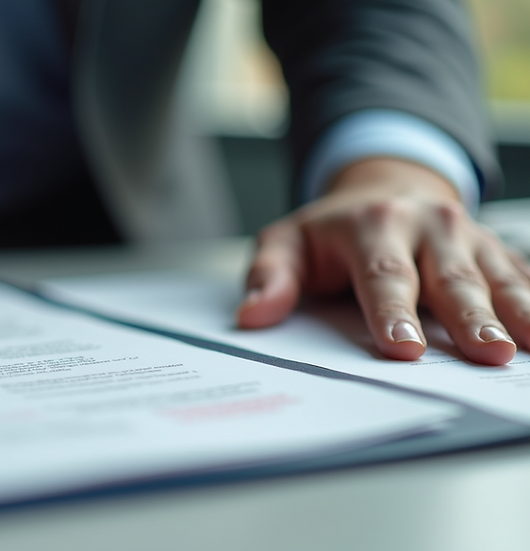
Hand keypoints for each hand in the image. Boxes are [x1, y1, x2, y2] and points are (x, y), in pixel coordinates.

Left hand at [238, 157, 525, 364]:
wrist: (383, 190)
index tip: (402, 349)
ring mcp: (468, 236)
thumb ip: (271, 277)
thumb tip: (252, 316)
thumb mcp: (287, 243)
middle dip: (470, 318)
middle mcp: (427, 225)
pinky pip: (521, 275)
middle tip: (487, 355)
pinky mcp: (495, 250)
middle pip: (450, 278)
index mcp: (372, 225)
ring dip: (517, 312)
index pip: (383, 276)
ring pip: (495, 277)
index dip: (392, 314)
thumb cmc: (330, 231)